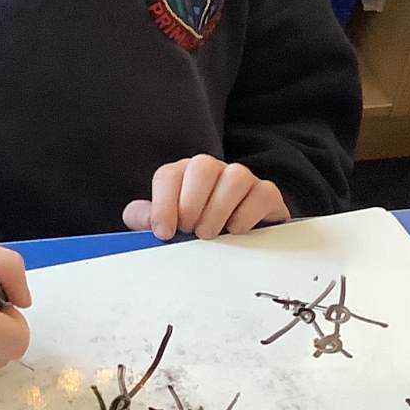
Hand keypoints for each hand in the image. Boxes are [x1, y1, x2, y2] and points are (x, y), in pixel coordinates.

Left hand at [122, 155, 288, 241]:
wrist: (231, 243)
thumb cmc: (192, 230)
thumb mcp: (163, 225)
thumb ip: (143, 219)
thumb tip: (146, 218)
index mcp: (181, 175)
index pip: (168, 175)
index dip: (163, 204)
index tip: (164, 233)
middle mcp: (211, 171)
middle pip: (202, 166)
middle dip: (192, 202)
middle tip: (189, 230)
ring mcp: (241, 179)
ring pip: (235, 176)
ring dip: (218, 208)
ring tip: (208, 234)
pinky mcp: (266, 194)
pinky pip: (262, 193)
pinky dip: (247, 214)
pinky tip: (235, 231)